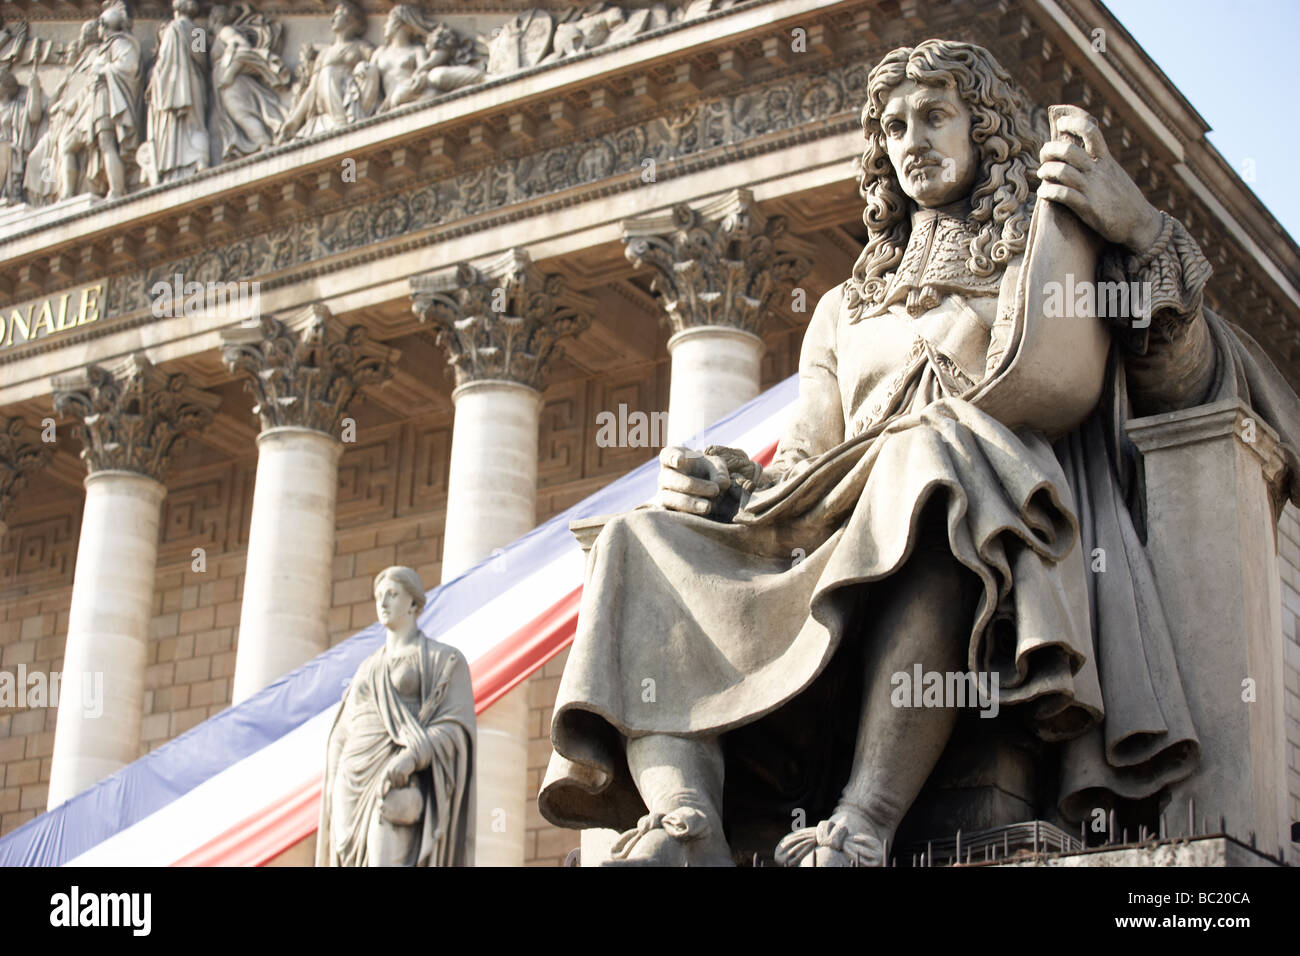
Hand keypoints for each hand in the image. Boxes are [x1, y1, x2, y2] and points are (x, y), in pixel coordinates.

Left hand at [383, 750, 416, 791]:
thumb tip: (383, 786)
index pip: (382, 781)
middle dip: (398, 786)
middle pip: (393, 785)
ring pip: (399, 784)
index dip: (381, 789)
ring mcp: (397, 771)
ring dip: (403, 783)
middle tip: (402, 782)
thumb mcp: (392, 767)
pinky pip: (405, 782)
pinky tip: (407, 775)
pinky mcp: (403, 772)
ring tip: (404, 777)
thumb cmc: (401, 763)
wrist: (410, 756)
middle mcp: (391, 771)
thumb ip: (388, 775)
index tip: (381, 797)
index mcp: (387, 770)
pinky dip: (407, 781)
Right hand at [655, 446, 732, 515]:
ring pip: (667, 499)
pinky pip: (670, 515)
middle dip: (692, 485)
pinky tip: (698, 519)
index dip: (672, 457)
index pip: (667, 455)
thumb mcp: (717, 466)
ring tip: (708, 507)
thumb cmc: (708, 471)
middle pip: (669, 478)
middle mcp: (664, 476)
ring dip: (689, 503)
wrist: (706, 488)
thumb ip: (720, 472)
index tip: (680, 461)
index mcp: (672, 458)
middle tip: (715, 490)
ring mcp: (663, 494)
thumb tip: (721, 484)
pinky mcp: (667, 511)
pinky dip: (684, 516)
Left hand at [1037, 105, 1162, 252]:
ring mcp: (1093, 189)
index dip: (1074, 123)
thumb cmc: (1123, 199)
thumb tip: (1079, 154)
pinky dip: (1048, 191)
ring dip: (1046, 171)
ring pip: (1062, 171)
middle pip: (1069, 151)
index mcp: (1106, 160)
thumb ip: (1098, 163)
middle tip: (1044, 154)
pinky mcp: (1088, 208)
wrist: (1140, 224)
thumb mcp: (1114, 174)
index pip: (1091, 131)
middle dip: (1050, 149)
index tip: (1061, 123)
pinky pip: (1063, 195)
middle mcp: (1099, 171)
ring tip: (1042, 174)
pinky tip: (1044, 192)